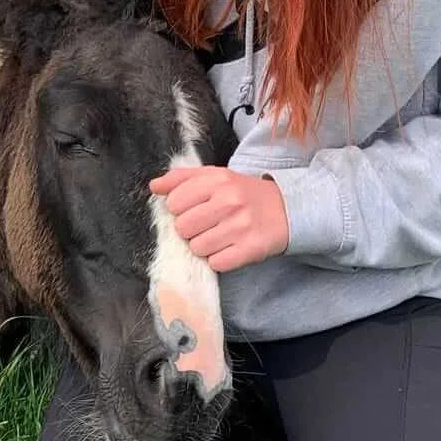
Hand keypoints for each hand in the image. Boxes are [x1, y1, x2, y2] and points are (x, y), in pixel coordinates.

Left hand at [149, 166, 288, 272]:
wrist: (287, 210)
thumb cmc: (243, 194)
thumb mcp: (216, 177)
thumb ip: (182, 178)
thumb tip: (153, 186)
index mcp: (218, 180)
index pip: (174, 202)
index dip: (180, 209)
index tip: (195, 209)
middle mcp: (229, 201)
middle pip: (183, 228)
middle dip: (191, 230)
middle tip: (208, 225)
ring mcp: (241, 226)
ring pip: (197, 248)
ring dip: (205, 246)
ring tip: (220, 236)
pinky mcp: (251, 249)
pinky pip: (216, 263)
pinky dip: (220, 259)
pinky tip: (230, 248)